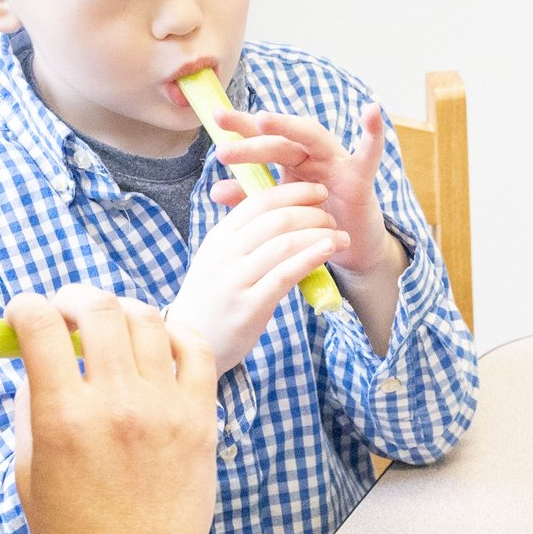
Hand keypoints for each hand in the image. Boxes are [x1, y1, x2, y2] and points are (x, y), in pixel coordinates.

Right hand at [8, 286, 221, 533]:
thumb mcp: (28, 472)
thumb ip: (30, 406)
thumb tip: (36, 358)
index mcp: (64, 418)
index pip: (40, 325)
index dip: (24, 307)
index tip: (22, 314)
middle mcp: (119, 405)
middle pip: (99, 309)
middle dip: (73, 297)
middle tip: (66, 312)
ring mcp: (167, 409)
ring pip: (148, 319)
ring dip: (121, 311)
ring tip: (110, 327)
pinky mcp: (203, 419)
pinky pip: (196, 348)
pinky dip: (173, 331)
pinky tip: (157, 341)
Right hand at [169, 179, 346, 367]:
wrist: (191, 342)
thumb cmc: (213, 298)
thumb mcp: (219, 259)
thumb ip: (244, 236)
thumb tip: (278, 210)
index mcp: (219, 237)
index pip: (258, 201)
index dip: (294, 192)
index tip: (319, 191)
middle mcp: (225, 253)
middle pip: (276, 219)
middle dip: (312, 213)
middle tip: (333, 216)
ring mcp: (235, 279)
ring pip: (284, 243)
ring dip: (319, 234)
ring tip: (341, 237)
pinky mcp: (249, 305)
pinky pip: (285, 274)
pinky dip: (311, 257)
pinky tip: (329, 251)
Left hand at [212, 104, 400, 281]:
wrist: (351, 247)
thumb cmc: (315, 224)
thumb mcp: (279, 209)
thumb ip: (251, 197)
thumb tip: (214, 190)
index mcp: (291, 161)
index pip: (263, 140)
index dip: (241, 129)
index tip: (214, 120)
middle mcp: (313, 155)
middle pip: (281, 142)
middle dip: (252, 142)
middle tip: (224, 151)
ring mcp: (337, 163)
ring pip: (312, 138)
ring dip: (287, 127)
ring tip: (262, 119)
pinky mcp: (360, 178)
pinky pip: (369, 154)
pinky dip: (373, 133)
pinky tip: (372, 111)